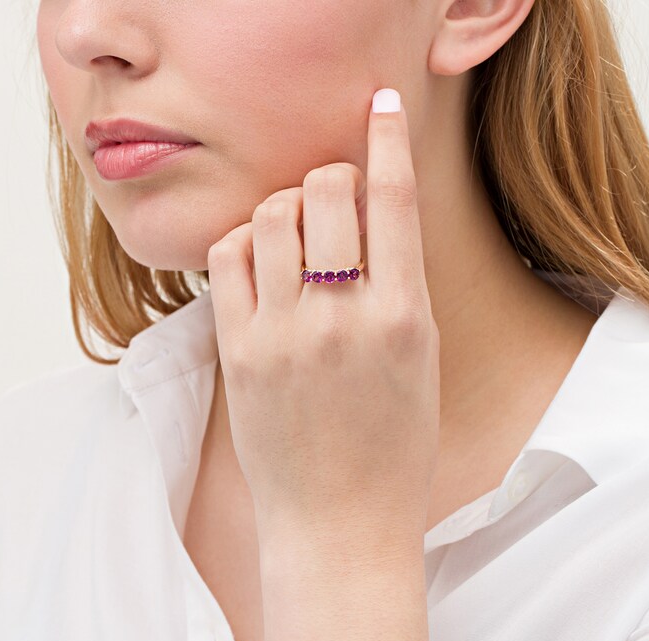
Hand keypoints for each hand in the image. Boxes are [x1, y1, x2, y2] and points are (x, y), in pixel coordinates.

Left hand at [206, 87, 439, 555]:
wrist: (339, 525)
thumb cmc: (392, 451)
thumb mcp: (422, 363)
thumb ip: (398, 287)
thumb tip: (369, 218)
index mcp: (405, 318)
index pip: (394, 200)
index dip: (386, 139)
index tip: (377, 107)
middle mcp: (343, 319)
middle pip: (324, 192)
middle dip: (329, 177)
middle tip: (330, 198)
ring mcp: (284, 335)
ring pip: (268, 216)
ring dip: (283, 207)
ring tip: (294, 237)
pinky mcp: (239, 353)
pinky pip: (227, 260)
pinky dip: (243, 245)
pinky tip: (258, 264)